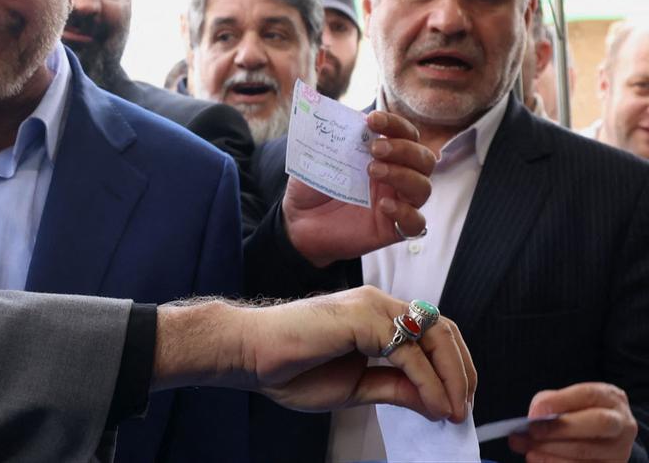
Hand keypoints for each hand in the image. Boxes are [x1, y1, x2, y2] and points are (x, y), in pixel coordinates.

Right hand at [154, 286, 474, 421]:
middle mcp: (378, 303)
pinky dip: (428, 381)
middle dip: (461, 372)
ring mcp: (371, 306)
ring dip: (451, 377)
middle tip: (463, 408)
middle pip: (442, 330)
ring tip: (452, 410)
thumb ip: (396, 388)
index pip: (433, 333)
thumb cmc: (292, 367)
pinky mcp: (361, 317)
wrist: (250, 355)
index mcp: (376, 316)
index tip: (457, 403)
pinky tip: (432, 405)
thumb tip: (437, 403)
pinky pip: (408, 352)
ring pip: (433, 336)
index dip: (453, 367)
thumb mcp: (358, 387)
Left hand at [283, 110, 436, 266]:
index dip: (395, 124)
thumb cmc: (312, 184)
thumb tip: (345, 115)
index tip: (373, 119)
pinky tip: (383, 205)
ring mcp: (397, 203)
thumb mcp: (318, 156)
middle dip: (403, 149)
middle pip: (424, 159)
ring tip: (373, 171)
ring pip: (423, 187)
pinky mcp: (392, 229)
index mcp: (384, 155)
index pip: (406, 134)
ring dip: (403, 175)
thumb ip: (333, 137)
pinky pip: (416, 223)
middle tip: (374, 149)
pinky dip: (405, 212)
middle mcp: (396, 177)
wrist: (297, 220)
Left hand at [507, 383, 637, 462]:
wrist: (598, 437)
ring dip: (550, 450)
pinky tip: (537, 458)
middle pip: (598, 423)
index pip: (589, 394)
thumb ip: (550, 402)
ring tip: (525, 446)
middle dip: (560, 428)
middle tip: (531, 431)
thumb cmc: (576, 413)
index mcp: (609, 397)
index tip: (536, 412)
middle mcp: (622, 423)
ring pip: (587, 451)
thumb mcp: (565, 400)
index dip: (560, 402)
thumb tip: (536, 416)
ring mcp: (620, 450)